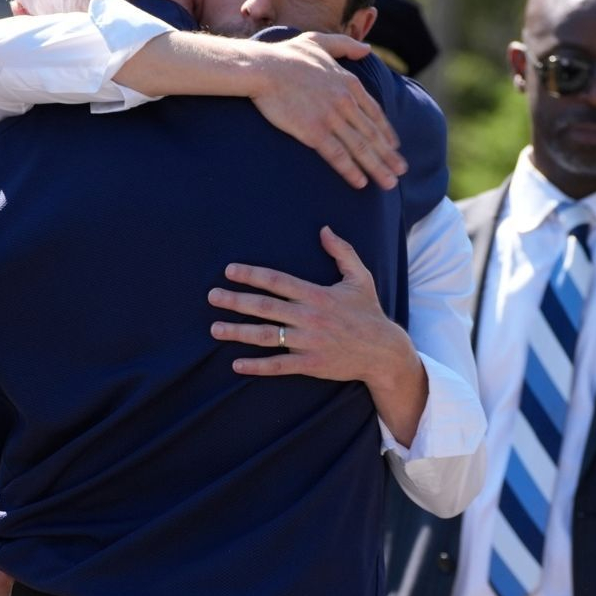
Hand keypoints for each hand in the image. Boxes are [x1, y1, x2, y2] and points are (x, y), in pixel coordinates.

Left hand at [208, 226, 427, 442]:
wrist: (383, 350)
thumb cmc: (368, 312)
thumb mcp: (360, 277)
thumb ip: (342, 252)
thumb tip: (325, 230)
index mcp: (317, 295)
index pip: (277, 281)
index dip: (252, 275)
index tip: (229, 271)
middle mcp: (309, 317)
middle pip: (265, 307)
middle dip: (236, 300)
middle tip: (212, 296)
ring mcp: (308, 342)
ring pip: (266, 336)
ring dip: (238, 332)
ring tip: (215, 328)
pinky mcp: (310, 364)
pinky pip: (278, 365)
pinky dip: (257, 366)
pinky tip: (237, 364)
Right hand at [248, 33, 406, 190]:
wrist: (264, 68)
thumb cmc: (287, 55)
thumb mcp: (320, 42)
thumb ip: (345, 45)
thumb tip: (366, 49)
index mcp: (349, 83)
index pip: (374, 112)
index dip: (386, 132)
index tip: (394, 146)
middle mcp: (345, 102)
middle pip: (372, 134)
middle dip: (388, 155)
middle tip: (401, 171)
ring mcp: (331, 118)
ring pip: (360, 147)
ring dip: (377, 167)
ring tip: (389, 183)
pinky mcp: (314, 132)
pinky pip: (337, 155)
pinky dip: (351, 170)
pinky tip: (360, 183)